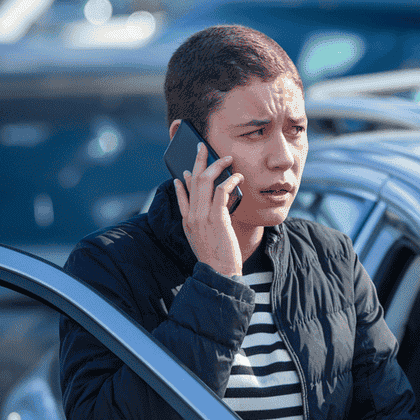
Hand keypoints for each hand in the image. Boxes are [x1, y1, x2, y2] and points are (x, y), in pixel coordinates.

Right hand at [173, 142, 244, 276]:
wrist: (219, 273)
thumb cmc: (217, 259)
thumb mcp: (204, 240)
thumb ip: (206, 222)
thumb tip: (215, 205)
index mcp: (187, 222)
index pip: (181, 196)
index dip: (183, 183)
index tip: (185, 172)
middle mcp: (192, 216)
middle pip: (193, 180)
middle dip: (199, 160)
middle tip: (203, 146)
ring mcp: (203, 216)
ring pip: (205, 180)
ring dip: (217, 165)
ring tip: (227, 158)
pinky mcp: (217, 217)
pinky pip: (221, 191)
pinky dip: (230, 180)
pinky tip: (238, 177)